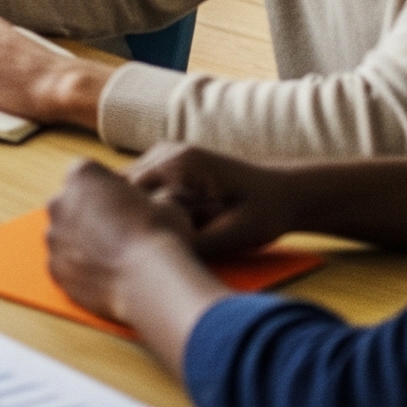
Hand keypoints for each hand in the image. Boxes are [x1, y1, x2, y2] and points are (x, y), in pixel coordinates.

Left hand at [47, 160, 228, 372]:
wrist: (152, 282)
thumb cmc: (161, 237)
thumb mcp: (167, 202)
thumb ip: (151, 197)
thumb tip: (161, 200)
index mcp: (82, 174)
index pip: (89, 177)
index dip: (109, 193)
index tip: (124, 208)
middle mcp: (60, 201)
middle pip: (71, 204)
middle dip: (89, 217)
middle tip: (118, 235)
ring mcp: (54, 236)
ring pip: (65, 236)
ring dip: (82, 244)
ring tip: (113, 260)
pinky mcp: (55, 268)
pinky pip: (65, 266)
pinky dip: (79, 271)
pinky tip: (104, 278)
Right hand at [129, 144, 302, 257]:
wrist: (284, 194)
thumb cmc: (264, 215)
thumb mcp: (234, 235)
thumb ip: (195, 242)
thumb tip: (159, 254)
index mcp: (181, 164)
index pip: (129, 189)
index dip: (124, 220)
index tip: (127, 248)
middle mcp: (167, 152)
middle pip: (121, 184)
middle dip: (123, 214)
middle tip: (129, 247)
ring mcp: (166, 153)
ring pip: (128, 183)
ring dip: (131, 210)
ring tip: (141, 239)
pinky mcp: (169, 163)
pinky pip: (141, 183)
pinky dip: (141, 205)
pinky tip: (153, 227)